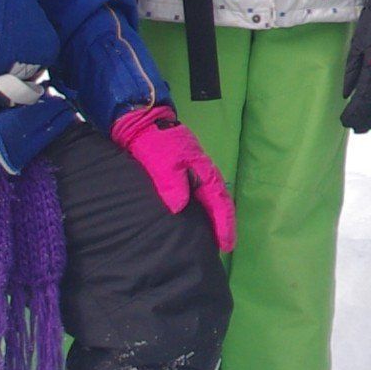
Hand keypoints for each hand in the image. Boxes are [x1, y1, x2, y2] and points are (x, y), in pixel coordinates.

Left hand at [113, 103, 234, 254]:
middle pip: (221, 202)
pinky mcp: (185, 173)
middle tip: (225, 246)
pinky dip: (205, 209)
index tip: (226, 245)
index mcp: (204, 171)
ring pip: (212, 199)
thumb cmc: (155, 143)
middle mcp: (204, 173)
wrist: (143, 123)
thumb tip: (180, 208)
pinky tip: (198, 218)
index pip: (220, 202)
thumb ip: (172, 184)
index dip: (224, 225)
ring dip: (216, 218)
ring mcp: (196, 172)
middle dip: (224, 224)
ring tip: (214, 237)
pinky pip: (201, 196)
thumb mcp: (163, 163)